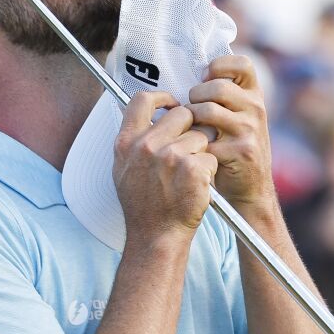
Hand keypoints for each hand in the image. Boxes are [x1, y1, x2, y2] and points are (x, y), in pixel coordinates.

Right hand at [114, 91, 218, 245]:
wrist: (156, 236)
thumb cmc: (143, 205)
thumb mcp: (123, 170)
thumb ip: (133, 141)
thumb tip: (146, 115)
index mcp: (126, 143)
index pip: (142, 99)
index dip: (162, 97)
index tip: (173, 105)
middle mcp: (145, 146)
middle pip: (182, 114)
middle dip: (190, 128)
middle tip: (188, 151)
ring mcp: (169, 156)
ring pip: (200, 136)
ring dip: (200, 154)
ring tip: (188, 176)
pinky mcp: (192, 168)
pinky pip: (211, 157)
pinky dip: (209, 172)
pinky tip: (196, 187)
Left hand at [186, 55, 276, 211]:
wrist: (251, 187)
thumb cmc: (234, 146)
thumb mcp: (237, 115)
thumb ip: (223, 95)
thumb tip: (194, 73)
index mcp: (254, 95)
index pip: (242, 63)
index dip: (219, 66)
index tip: (205, 79)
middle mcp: (256, 108)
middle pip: (217, 86)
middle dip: (195, 96)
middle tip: (192, 111)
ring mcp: (250, 129)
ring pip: (208, 110)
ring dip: (191, 120)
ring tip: (191, 129)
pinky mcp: (240, 151)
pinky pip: (205, 138)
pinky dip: (194, 144)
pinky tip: (196, 149)